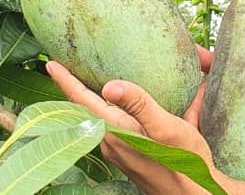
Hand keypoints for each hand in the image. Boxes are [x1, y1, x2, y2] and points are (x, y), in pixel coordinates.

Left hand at [47, 61, 225, 194]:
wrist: (193, 194)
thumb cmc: (182, 162)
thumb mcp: (165, 128)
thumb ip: (139, 104)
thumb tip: (109, 85)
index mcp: (115, 131)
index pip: (81, 100)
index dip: (65, 80)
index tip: (51, 63)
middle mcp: (111, 140)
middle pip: (86, 108)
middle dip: (76, 85)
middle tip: (68, 65)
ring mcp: (120, 148)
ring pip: (101, 116)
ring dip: (96, 97)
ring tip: (93, 78)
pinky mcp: (131, 153)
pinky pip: (117, 125)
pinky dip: (117, 109)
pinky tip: (132, 103)